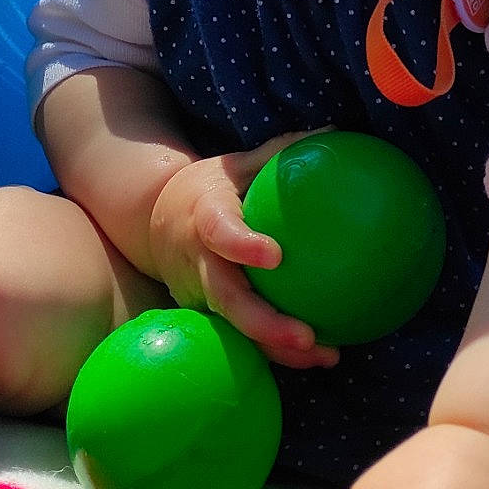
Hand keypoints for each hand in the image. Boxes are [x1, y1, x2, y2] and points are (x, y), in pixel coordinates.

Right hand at [147, 135, 339, 369]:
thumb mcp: (235, 165)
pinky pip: (241, 338)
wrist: (154, 221)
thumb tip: (334, 132)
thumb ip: (280, 153)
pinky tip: (320, 355)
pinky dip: (277, 351)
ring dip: (278, 348)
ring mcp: (199, 296)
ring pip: (236, 329)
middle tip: (306, 336)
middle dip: (264, 324)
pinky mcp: (209, 316)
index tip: (274, 255)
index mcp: (203, 219)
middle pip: (226, 300)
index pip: (219, 232)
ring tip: (326, 356)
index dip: (241, 245)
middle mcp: (197, 264)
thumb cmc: (206, 190)